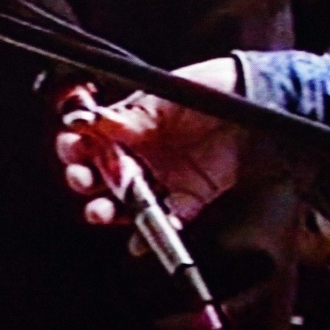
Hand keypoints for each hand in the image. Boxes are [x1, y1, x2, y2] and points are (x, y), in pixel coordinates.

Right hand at [54, 57, 245, 234]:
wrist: (255, 102)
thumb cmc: (207, 91)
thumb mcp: (159, 98)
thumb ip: (122, 117)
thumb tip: (83, 122)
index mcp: (126, 126)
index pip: (87, 140)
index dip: (74, 148)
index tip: (73, 151)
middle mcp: (140, 154)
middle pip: (99, 175)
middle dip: (83, 180)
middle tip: (83, 180)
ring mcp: (162, 177)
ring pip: (125, 202)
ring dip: (108, 210)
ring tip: (101, 212)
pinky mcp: (189, 197)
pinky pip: (168, 219)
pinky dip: (154, 233)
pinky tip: (140, 239)